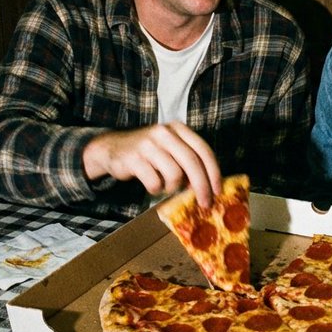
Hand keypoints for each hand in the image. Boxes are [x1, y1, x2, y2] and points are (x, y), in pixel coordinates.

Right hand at [81, 121, 222, 207]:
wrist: (112, 148)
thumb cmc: (148, 152)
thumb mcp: (171, 148)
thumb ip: (188, 160)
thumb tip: (208, 186)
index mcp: (178, 128)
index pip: (203, 150)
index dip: (213, 172)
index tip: (218, 191)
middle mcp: (165, 133)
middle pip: (192, 163)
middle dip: (201, 187)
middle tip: (205, 203)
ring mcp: (148, 144)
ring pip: (174, 174)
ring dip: (172, 187)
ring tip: (165, 185)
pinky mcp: (134, 158)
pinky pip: (155, 182)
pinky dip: (156, 189)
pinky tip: (151, 184)